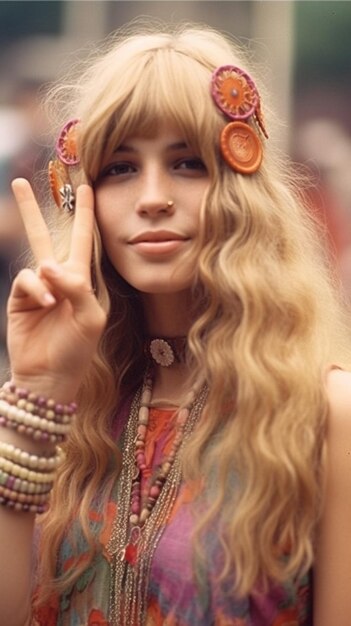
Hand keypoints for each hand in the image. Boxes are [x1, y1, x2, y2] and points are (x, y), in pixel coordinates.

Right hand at [6, 179, 106, 400]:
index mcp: (82, 280)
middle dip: (32, 209)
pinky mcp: (19, 299)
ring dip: (45, 275)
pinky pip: (27, 280)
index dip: (86, 213)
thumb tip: (47, 264)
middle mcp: (58, 278)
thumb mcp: (90, 318)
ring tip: (54, 305)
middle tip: (19, 181)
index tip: (87, 187)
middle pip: (45, 234)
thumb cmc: (78, 349)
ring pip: (33, 255)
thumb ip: (76, 287)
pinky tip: (46, 306)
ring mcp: (37, 288)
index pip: (85, 239)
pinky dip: (37, 290)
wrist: (50, 377)